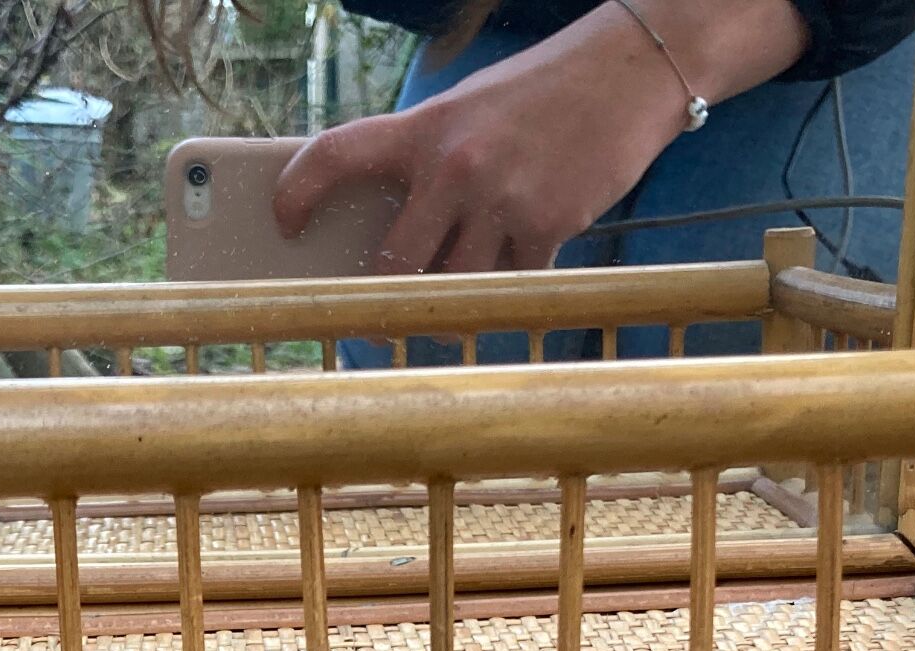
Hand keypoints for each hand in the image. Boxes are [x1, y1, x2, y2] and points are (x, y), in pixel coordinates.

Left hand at [273, 0, 806, 274]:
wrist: (631, 70)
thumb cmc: (541, 95)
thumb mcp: (469, 112)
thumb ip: (428, 163)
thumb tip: (394, 231)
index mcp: (424, 128)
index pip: (336, 155)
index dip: (298, 192)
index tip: (284, 222)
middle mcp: (454, 166)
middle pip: (394, 261)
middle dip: (386, 296)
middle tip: (378, 317)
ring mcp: (501, 201)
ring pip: (453, 286)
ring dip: (450, 304)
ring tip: (450, 308)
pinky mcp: (547, 227)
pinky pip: (511, 287)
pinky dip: (509, 291)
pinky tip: (516, 277)